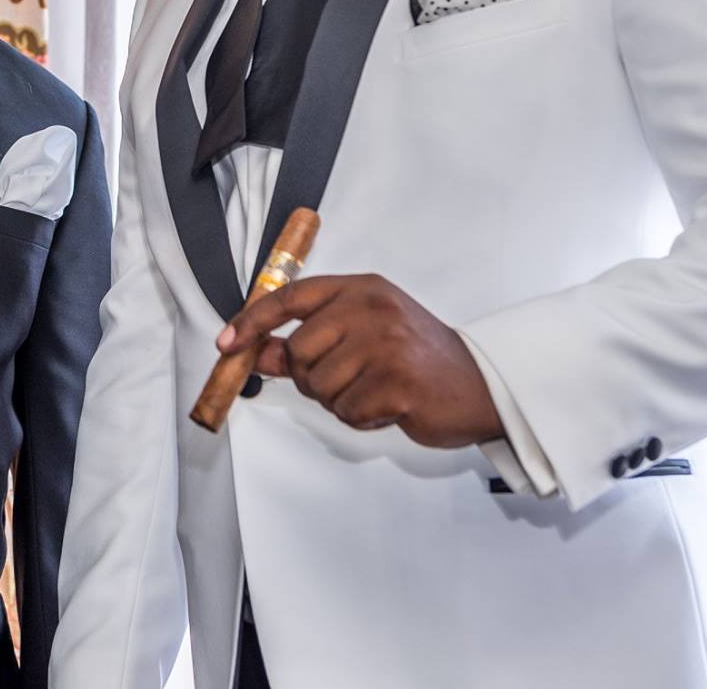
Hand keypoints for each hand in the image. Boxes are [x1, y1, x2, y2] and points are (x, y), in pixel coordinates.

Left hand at [214, 274, 502, 447]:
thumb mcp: (361, 335)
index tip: (228, 343)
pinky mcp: (397, 382)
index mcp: (360, 289)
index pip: (291, 297)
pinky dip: (362, 417)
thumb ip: (309, 341)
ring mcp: (386, 344)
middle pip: (299, 353)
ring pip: (319, 387)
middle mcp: (371, 308)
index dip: (252, 321)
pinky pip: (347, 411)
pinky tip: (388, 404)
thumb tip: (254, 350)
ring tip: (375, 389)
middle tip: (348, 379)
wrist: (478, 385)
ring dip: (340, 400)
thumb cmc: (416, 358)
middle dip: (311, 378)